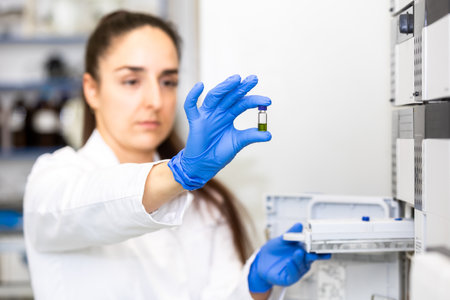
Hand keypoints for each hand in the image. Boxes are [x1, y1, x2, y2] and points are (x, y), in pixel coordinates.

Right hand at [168, 74, 271, 189]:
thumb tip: (269, 135)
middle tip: (254, 79)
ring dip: (224, 87)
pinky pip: (191, 106)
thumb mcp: (238, 142)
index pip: (242, 103)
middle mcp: (218, 112)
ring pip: (214, 96)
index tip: (268, 101)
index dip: (254, 100)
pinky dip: (193, 96)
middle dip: (241, 87)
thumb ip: (251, 136)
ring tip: (236, 79)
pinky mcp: (195, 121)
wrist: (204, 165)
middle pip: (230, 96)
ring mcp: (206, 114)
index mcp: (229, 115)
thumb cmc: (219, 152)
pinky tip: (200, 86)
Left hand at [248, 223, 330, 292]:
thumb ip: (291, 234)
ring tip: (298, 253)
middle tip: (312, 251)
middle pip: (309, 260)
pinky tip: (289, 262)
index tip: (327, 250)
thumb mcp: (282, 240)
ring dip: (300, 260)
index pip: (314, 252)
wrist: (261, 261)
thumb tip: (299, 225)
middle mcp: (301, 262)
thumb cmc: (274, 251)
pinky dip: (292, 268)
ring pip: (301, 267)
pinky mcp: (288, 278)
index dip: (321, 252)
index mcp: (302, 252)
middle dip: (312, 256)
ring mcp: (295, 271)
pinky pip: (292, 275)